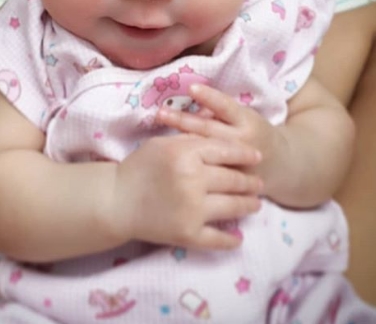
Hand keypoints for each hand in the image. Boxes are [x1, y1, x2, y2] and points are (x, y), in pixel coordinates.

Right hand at [109, 133, 261, 250]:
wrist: (115, 201)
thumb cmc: (137, 167)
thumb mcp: (162, 143)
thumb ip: (190, 139)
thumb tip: (218, 136)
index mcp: (187, 154)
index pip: (226, 151)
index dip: (245, 154)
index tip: (257, 156)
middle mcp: (194, 180)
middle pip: (234, 179)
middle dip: (251, 181)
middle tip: (260, 182)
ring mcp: (193, 209)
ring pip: (233, 206)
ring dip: (248, 205)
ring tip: (256, 204)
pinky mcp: (188, 234)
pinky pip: (218, 238)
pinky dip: (231, 239)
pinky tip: (238, 237)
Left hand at [156, 84, 283, 190]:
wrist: (283, 166)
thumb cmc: (256, 134)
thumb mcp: (246, 117)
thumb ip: (223, 113)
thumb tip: (193, 103)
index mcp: (248, 123)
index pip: (226, 107)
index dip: (209, 97)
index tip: (191, 88)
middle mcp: (242, 144)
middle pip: (209, 130)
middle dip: (184, 121)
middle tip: (160, 113)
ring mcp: (235, 166)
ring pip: (204, 152)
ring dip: (180, 144)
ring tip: (157, 139)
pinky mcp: (230, 185)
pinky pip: (205, 172)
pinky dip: (187, 164)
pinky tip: (168, 160)